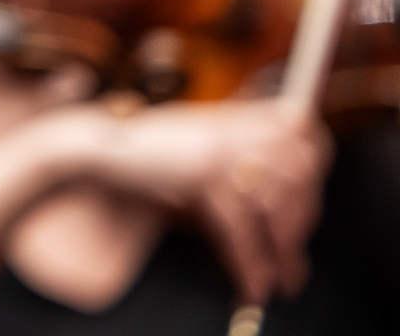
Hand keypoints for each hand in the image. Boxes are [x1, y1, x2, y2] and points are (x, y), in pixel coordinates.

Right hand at [38, 100, 327, 303]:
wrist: (89, 144)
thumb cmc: (136, 151)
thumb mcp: (191, 142)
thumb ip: (229, 155)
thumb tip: (271, 199)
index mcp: (233, 117)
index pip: (300, 136)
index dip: (314, 174)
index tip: (307, 213)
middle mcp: (232, 129)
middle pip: (296, 175)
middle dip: (302, 222)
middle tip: (293, 260)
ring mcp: (218, 150)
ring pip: (273, 206)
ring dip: (282, 252)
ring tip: (280, 282)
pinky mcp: (200, 176)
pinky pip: (238, 228)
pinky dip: (249, 263)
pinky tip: (250, 285)